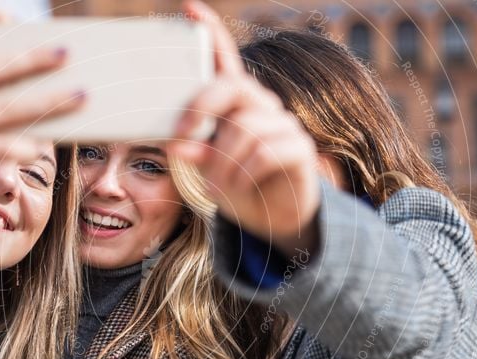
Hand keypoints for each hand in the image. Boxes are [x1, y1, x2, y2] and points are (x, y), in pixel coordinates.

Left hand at [170, 0, 319, 252]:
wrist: (272, 219)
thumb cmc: (237, 184)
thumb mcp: (207, 165)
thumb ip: (194, 150)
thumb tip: (177, 145)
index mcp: (237, 103)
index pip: (225, 60)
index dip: (211, 32)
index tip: (190, 9)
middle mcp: (262, 105)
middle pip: (233, 85)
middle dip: (202, 108)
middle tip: (181, 135)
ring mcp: (283, 124)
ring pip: (244, 129)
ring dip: (221, 161)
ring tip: (213, 185)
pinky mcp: (299, 148)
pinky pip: (264, 152)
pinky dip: (243, 173)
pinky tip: (239, 187)